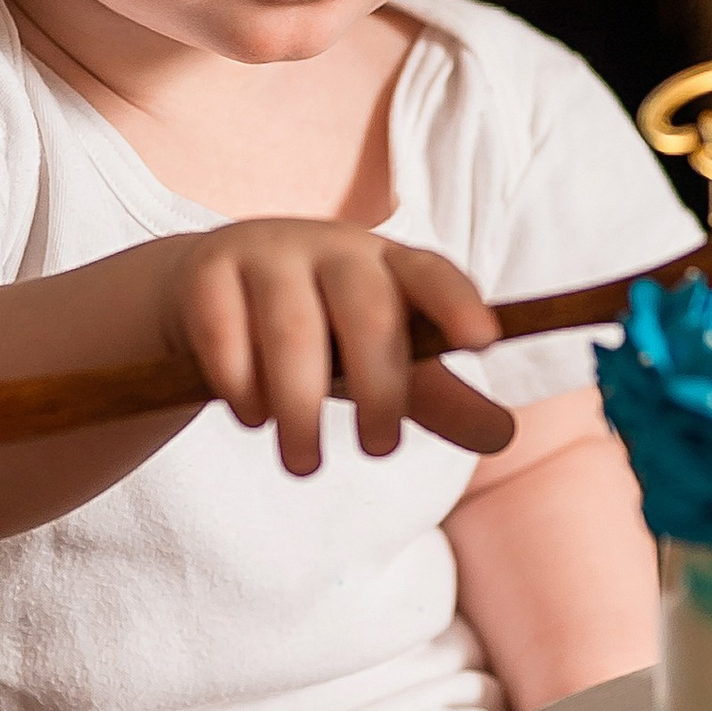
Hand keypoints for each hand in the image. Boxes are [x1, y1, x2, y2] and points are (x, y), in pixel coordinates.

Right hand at [164, 223, 513, 475]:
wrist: (210, 289)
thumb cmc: (320, 330)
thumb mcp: (382, 359)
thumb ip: (439, 397)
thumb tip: (504, 434)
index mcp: (388, 264)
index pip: (432, 275)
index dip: (458, 305)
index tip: (483, 341)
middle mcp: (332, 247)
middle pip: (367, 312)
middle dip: (379, 389)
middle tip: (378, 451)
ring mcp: (266, 253)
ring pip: (292, 330)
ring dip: (301, 406)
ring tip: (303, 463)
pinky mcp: (207, 273)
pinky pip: (223, 331)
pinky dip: (240, 383)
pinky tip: (251, 415)